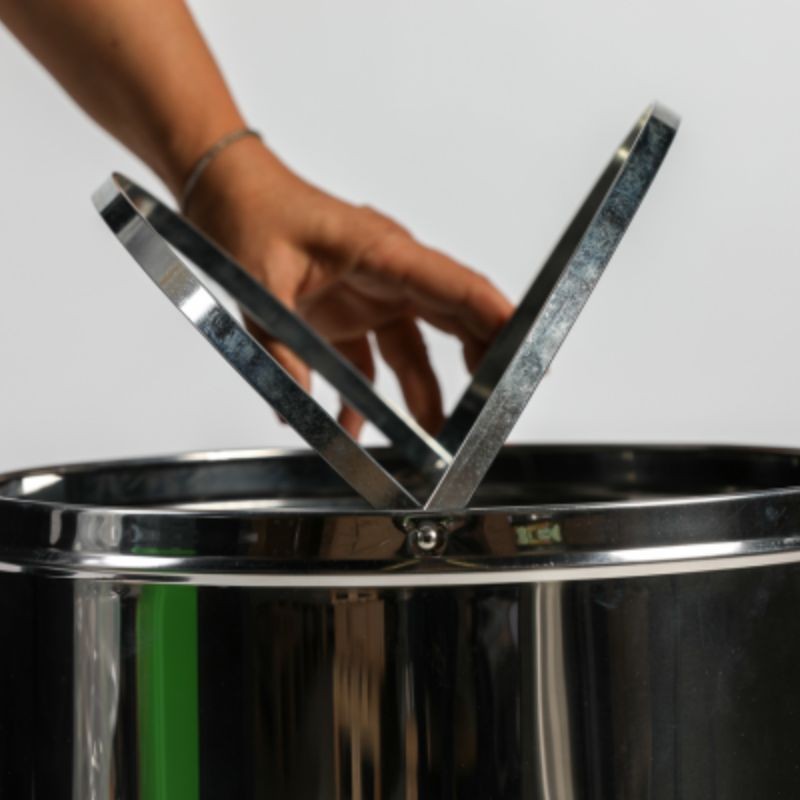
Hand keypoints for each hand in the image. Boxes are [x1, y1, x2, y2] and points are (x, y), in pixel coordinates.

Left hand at [185, 137, 513, 437]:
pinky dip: (365, 396)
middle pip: (452, 321)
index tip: (531, 347)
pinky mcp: (348, 312)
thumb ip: (282, 348)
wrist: (225, 193)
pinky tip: (353, 426)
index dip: (499, 317)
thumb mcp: (259, 284)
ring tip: (430, 440)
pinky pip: (369, 362)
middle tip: (492, 410)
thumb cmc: (249, 214)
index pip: (455, 286)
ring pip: (415, 351)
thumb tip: (301, 406)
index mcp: (381, 252)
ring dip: (423, 395)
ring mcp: (369, 295)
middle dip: (479, 366)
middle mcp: (387, 274)